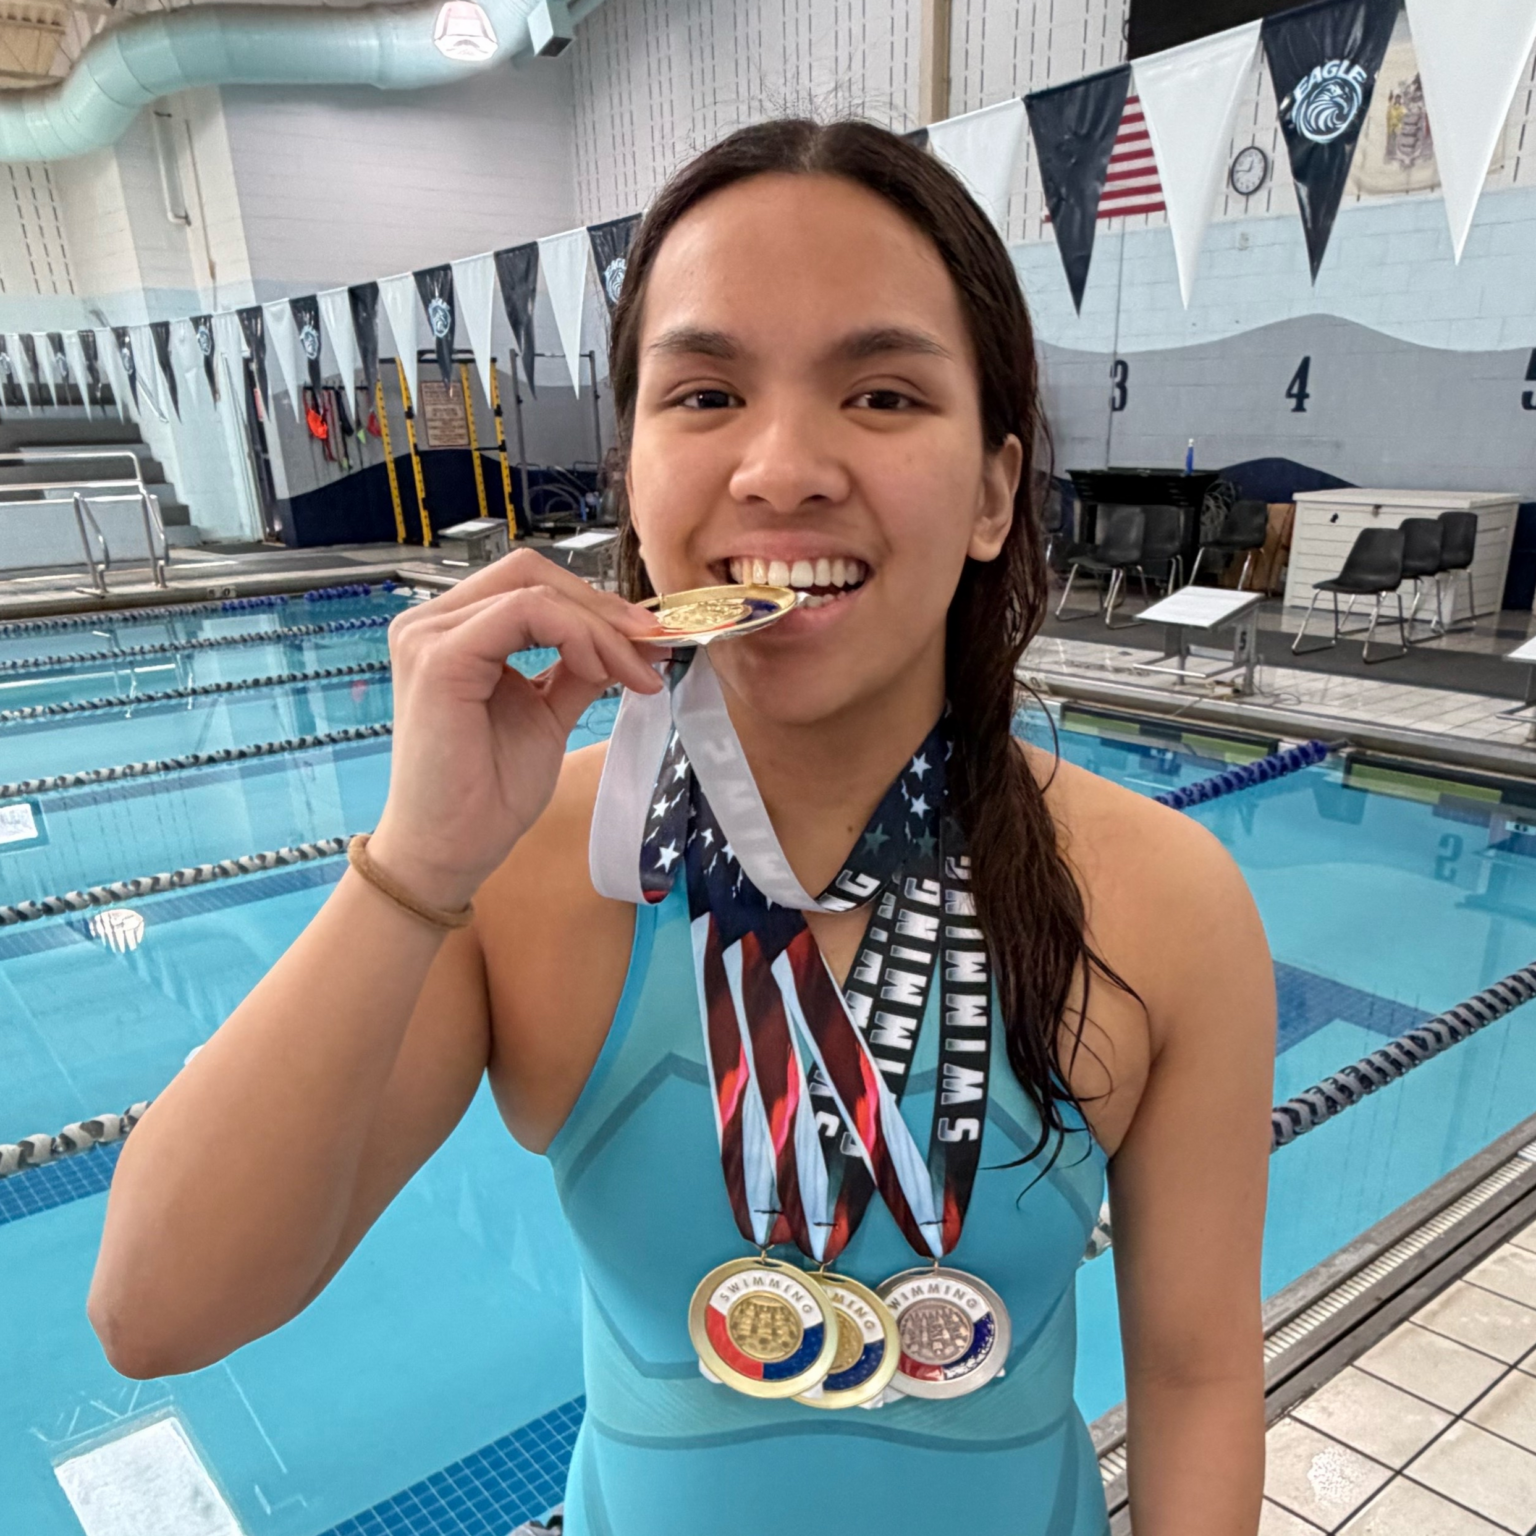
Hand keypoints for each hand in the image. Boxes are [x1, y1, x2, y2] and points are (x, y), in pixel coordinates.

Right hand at [368, 551, 662, 909]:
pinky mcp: (439, 658)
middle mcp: (430, 623)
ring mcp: (429, 636)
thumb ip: (576, 668)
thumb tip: (628, 639)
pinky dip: (576, 635)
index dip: (595, 604)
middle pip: (530, 571)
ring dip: (598, 626)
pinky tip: (601, 671)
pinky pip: (524, 614)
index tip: (650, 640)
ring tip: (635, 670)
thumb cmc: (488, 793)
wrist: (451, 852)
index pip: (529, 584)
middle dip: (602, 606)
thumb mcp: (547, 713)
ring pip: (535, 590)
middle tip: (653, 643)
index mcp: (452, 631)